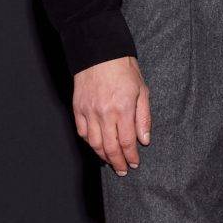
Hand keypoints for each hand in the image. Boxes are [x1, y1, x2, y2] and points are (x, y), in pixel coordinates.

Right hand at [72, 55, 150, 175]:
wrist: (100, 52)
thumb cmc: (123, 69)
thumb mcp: (142, 90)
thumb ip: (143, 117)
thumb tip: (144, 140)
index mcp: (123, 108)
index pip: (127, 141)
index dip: (131, 156)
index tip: (134, 164)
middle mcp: (104, 113)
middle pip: (110, 147)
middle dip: (117, 162)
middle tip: (122, 170)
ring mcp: (89, 111)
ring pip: (94, 143)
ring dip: (103, 156)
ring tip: (110, 162)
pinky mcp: (78, 108)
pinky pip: (82, 132)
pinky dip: (89, 142)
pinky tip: (96, 146)